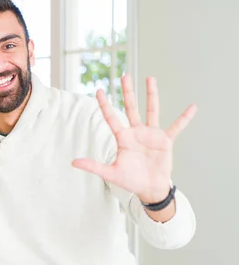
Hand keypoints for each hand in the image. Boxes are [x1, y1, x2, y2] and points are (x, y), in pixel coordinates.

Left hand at [72, 75, 196, 202]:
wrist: (149, 188)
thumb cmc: (129, 180)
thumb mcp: (110, 173)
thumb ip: (93, 166)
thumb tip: (73, 163)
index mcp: (123, 138)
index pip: (111, 117)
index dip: (105, 104)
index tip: (100, 89)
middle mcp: (136, 132)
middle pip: (131, 107)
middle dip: (127, 92)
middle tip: (124, 75)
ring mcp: (151, 134)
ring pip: (151, 110)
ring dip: (151, 95)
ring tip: (150, 78)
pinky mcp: (165, 141)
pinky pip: (176, 127)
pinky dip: (184, 118)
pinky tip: (192, 107)